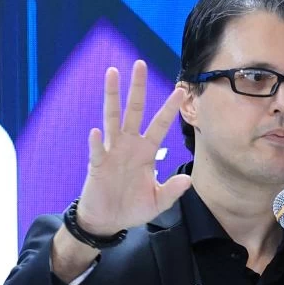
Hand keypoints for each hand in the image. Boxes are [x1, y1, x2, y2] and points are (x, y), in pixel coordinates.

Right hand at [73, 60, 190, 240]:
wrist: (108, 221)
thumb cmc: (132, 208)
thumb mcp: (157, 201)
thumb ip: (172, 191)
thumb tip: (188, 180)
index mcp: (146, 152)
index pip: (160, 124)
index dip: (169, 108)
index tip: (181, 90)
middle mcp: (129, 145)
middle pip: (134, 110)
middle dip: (137, 88)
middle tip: (140, 64)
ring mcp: (111, 152)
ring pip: (112, 118)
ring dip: (112, 97)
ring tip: (111, 74)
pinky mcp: (97, 165)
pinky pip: (97, 150)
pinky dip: (96, 142)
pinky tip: (95, 132)